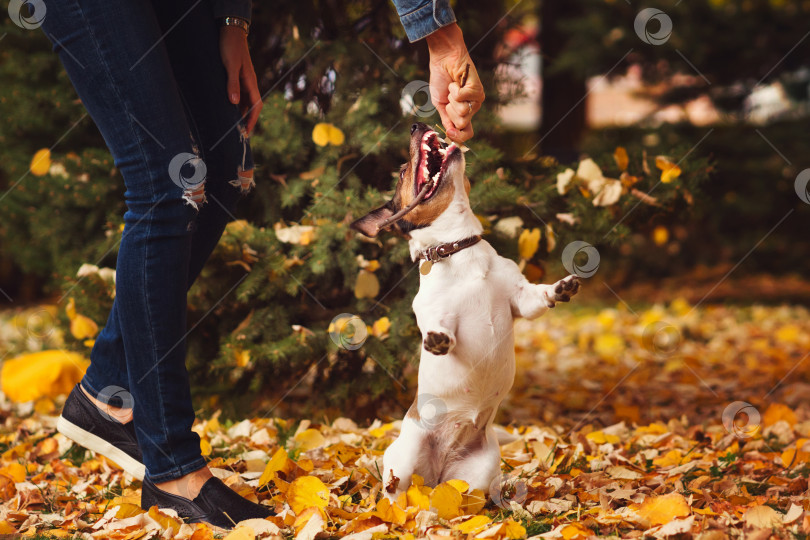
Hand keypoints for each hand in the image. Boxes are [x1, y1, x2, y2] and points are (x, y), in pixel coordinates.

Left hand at [219, 26, 262, 134]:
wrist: (231, 30)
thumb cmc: (231, 46)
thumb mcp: (230, 65)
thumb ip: (232, 83)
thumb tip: (234, 102)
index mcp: (250, 82)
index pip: (256, 106)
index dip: (252, 119)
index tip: (247, 132)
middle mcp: (249, 83)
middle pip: (251, 106)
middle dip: (247, 120)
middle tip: (239, 133)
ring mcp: (243, 80)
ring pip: (244, 101)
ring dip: (240, 112)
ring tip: (232, 124)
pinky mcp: (237, 76)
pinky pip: (238, 94)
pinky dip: (235, 103)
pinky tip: (227, 108)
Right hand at [426, 24, 484, 142]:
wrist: (443, 60)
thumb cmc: (441, 79)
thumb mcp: (440, 104)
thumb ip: (446, 120)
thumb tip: (450, 135)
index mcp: (463, 113)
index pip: (466, 134)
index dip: (458, 137)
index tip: (449, 132)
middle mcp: (472, 108)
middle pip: (462, 124)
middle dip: (451, 111)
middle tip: (450, 96)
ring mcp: (476, 100)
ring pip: (463, 112)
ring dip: (452, 98)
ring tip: (454, 87)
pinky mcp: (478, 90)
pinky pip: (462, 98)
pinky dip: (454, 89)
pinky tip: (456, 82)